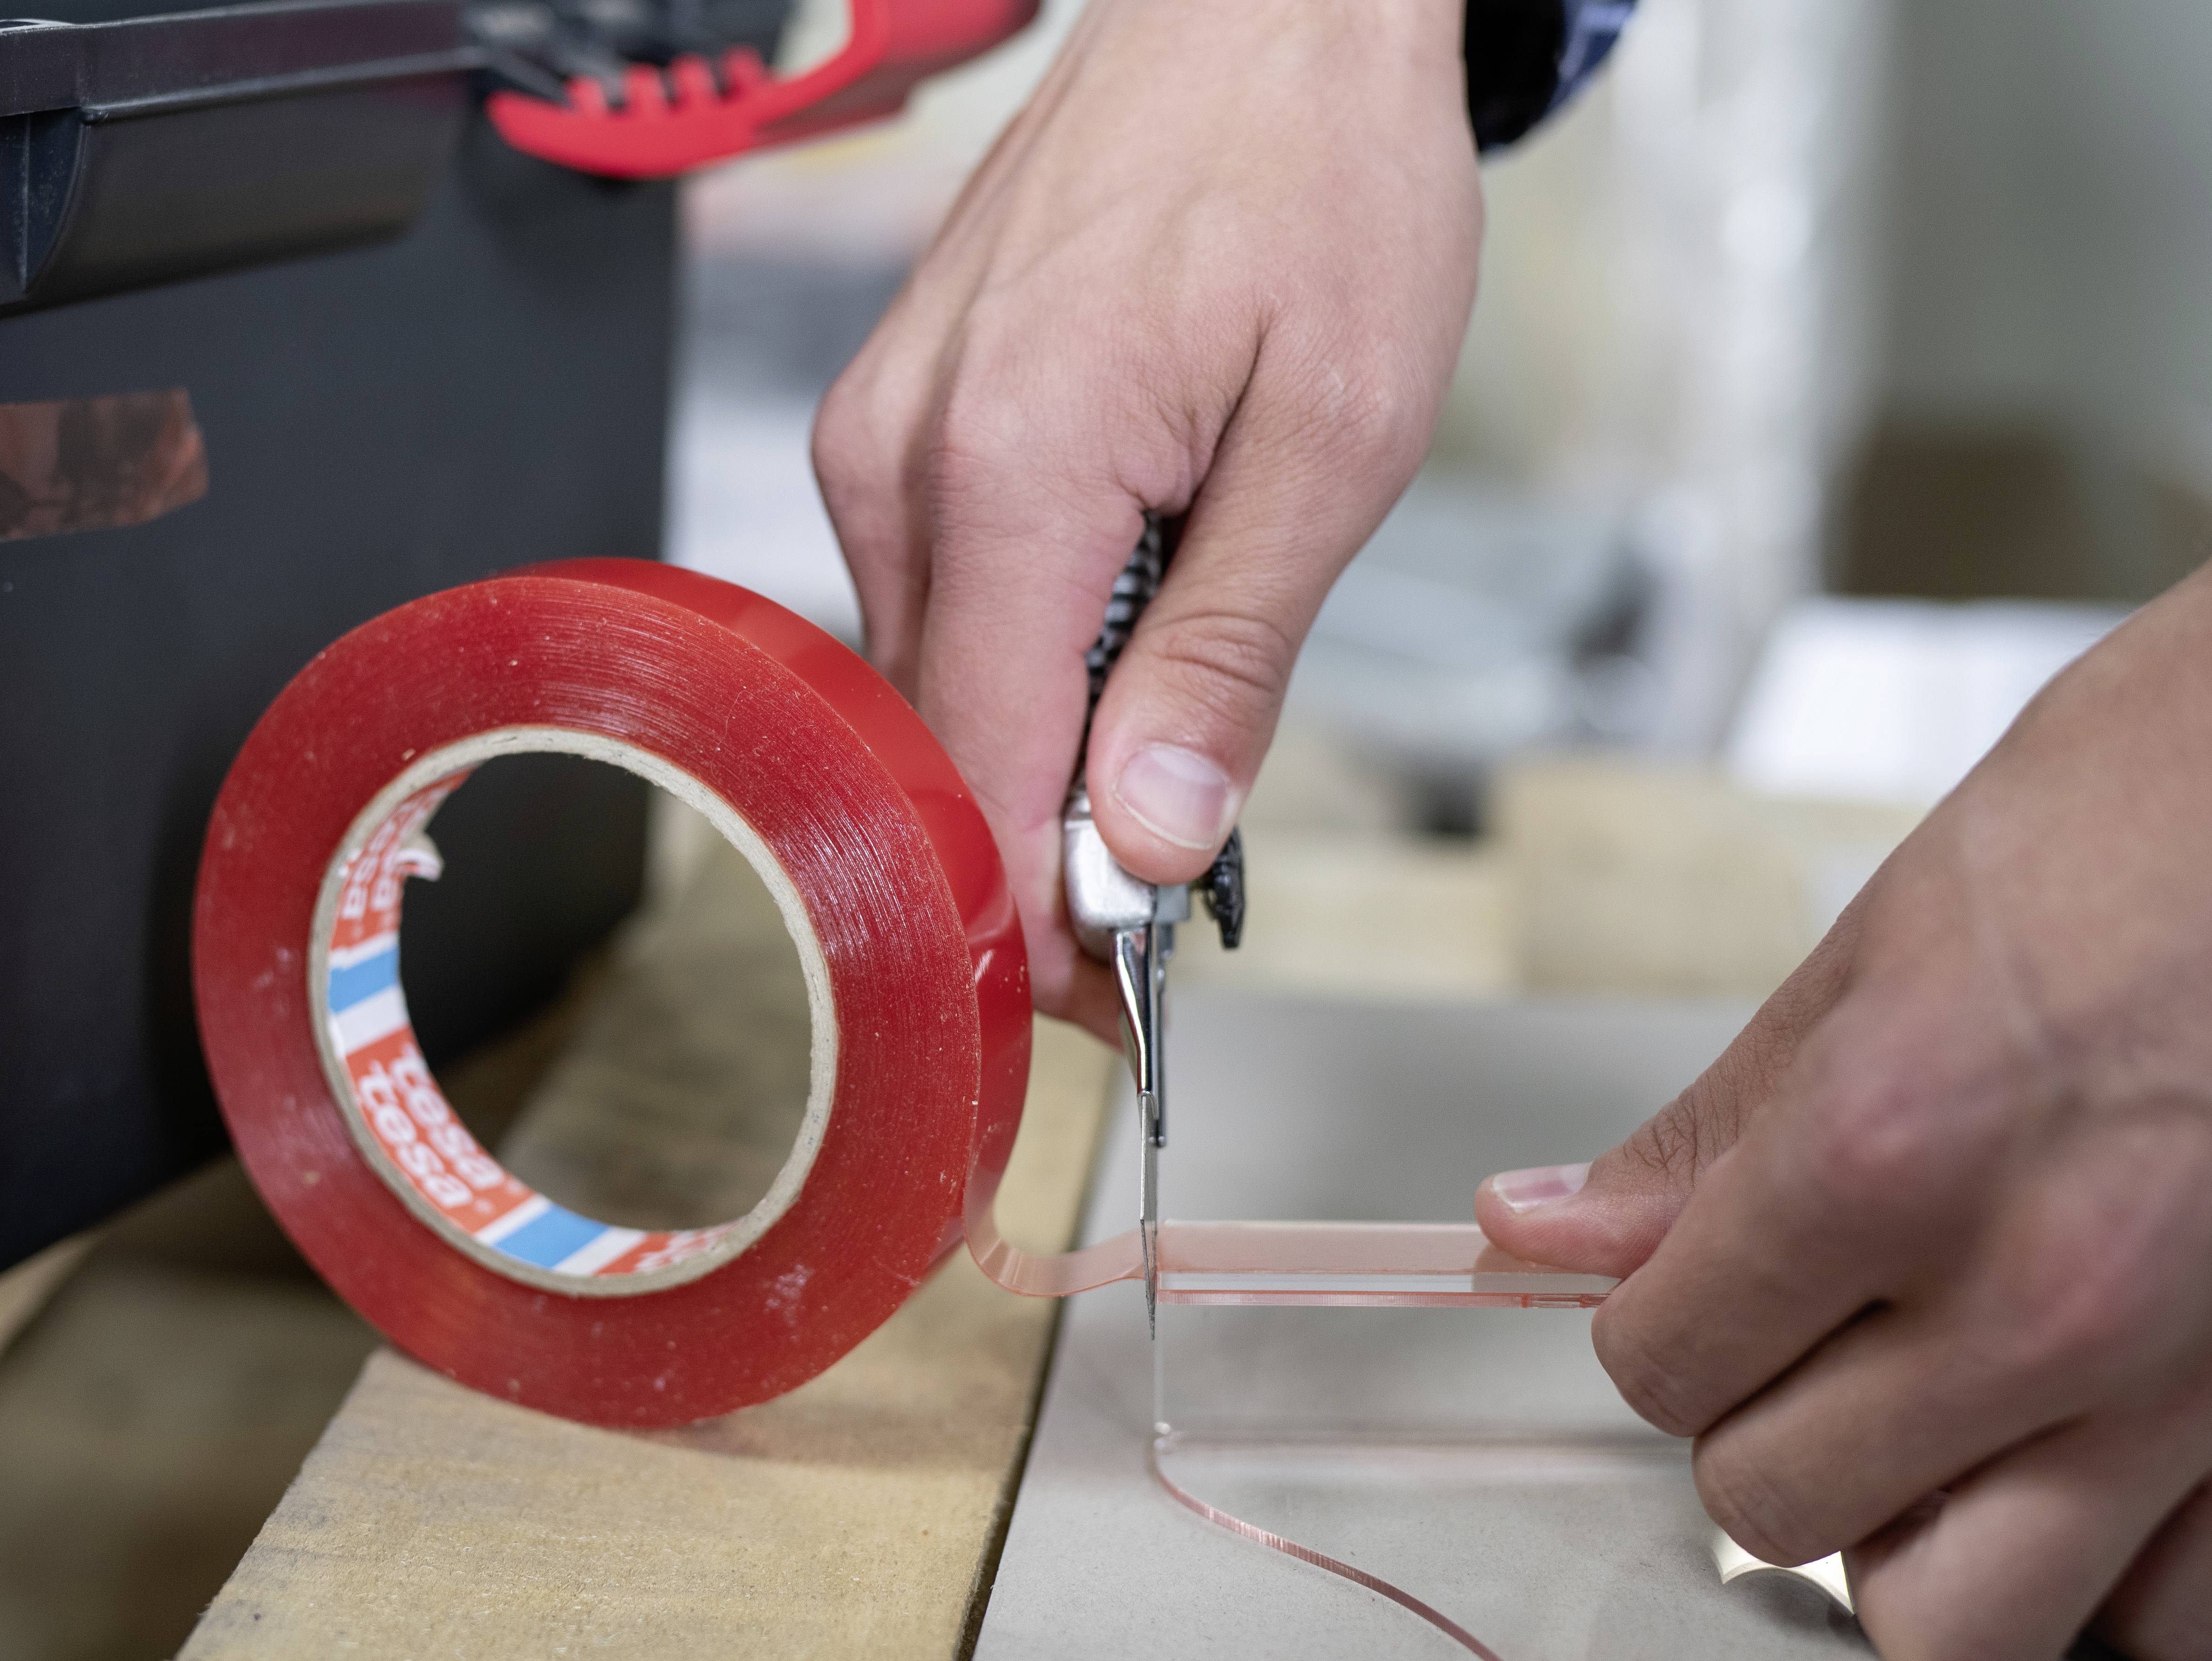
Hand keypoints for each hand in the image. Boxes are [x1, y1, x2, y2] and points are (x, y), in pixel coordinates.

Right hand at [814, 0, 1478, 1033]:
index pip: (977, 777)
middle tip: (1175, 901)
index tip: (1124, 1009)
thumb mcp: (1332, 440)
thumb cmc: (1317, 178)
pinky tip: (1114, 635)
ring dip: (1035, 750)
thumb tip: (1146, 847)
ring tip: (1167, 744)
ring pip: (929, 681)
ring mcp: (879, 435)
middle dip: (1044, 853)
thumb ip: (1224, 659)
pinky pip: (933, 598)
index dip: (1042, 923)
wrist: (1259, 4)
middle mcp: (900, 460)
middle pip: (937, 746)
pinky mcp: (894, 421)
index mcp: (1009, 469)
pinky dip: (1018, 657)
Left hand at [1478, 542, 2211, 1660]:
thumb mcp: (1875, 949)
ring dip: (1916, 1540)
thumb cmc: (2145, 821)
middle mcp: (2042, 1298)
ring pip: (1960, 1633)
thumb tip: (1546, 1231)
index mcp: (1892, 1151)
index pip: (1662, 1366)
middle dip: (1767, 1433)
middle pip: (1776, 1514)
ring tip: (1938, 1422)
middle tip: (1815, 1341)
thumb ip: (1709, 1137)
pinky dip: (2104, 1565)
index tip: (1690, 1289)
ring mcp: (2195, 1388)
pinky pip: (2160, 1624)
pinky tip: (2087, 1444)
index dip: (1654, 1329)